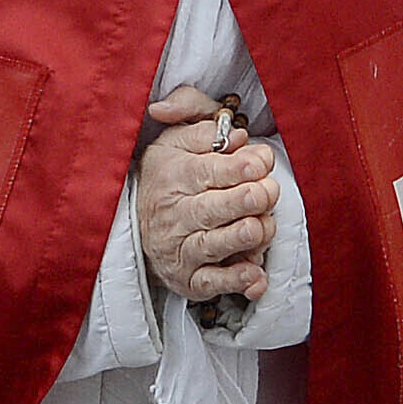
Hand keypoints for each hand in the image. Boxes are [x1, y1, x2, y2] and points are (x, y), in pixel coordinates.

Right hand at [137, 86, 278, 304]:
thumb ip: (199, 119)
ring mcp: (182, 249)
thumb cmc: (170, 175)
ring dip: (243, 236)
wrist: (137, 225)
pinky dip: (236, 282)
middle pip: (211, 209)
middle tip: (265, 192)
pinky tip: (256, 276)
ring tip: (260, 227)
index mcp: (173, 174)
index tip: (260, 163)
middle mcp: (175, 214)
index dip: (236, 168)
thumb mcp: (176, 137)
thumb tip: (235, 134)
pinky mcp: (191, 279)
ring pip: (214, 245)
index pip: (205, 171)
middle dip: (244, 200)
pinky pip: (213, 284)